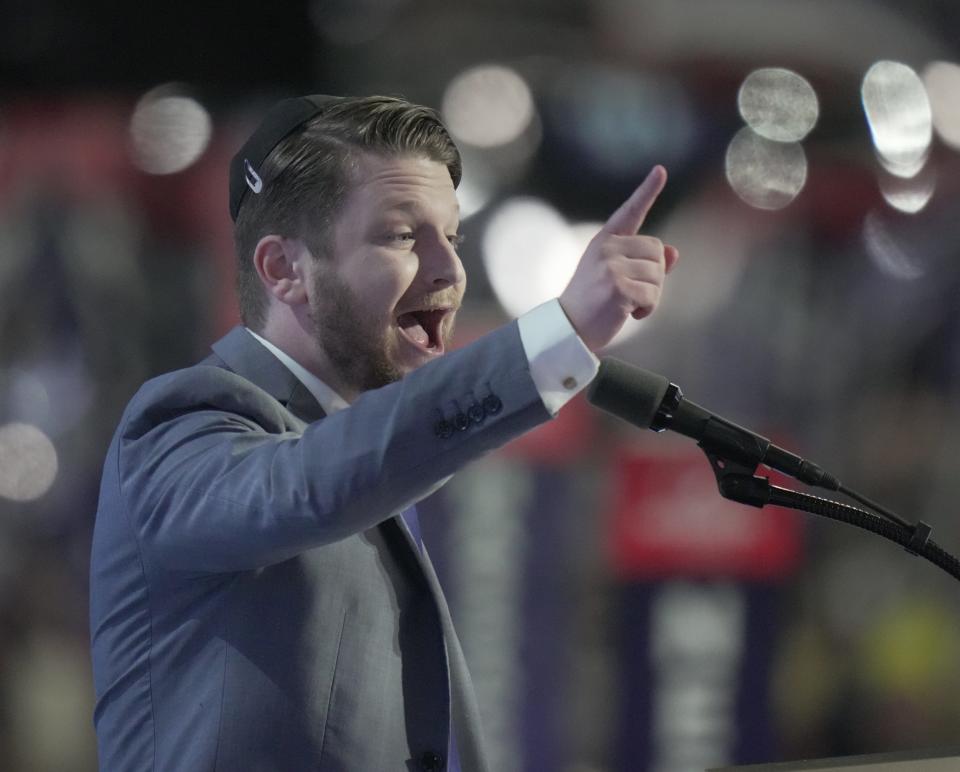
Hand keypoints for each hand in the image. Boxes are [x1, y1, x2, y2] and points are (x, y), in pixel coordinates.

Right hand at [558, 165, 678, 351]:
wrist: (567, 329)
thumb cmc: (592, 303)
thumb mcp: (615, 276)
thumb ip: (645, 262)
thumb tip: (675, 253)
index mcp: (604, 241)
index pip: (629, 212)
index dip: (647, 191)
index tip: (661, 170)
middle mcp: (607, 248)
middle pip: (658, 251)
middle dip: (654, 275)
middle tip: (630, 293)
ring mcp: (611, 266)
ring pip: (658, 274)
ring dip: (651, 295)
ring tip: (626, 304)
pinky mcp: (618, 287)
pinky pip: (653, 294)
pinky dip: (647, 309)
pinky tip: (629, 314)